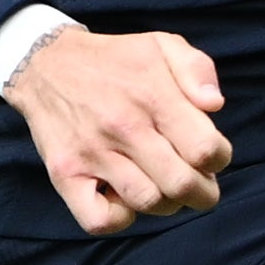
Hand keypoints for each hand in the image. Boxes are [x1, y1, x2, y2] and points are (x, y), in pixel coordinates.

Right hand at [5, 24, 229, 234]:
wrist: (45, 65)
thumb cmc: (114, 61)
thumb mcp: (161, 45)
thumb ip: (197, 69)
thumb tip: (214, 105)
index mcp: (152, 95)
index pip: (205, 149)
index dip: (219, 158)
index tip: (211, 155)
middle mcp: (123, 127)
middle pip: (181, 184)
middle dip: (203, 192)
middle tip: (200, 185)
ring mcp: (92, 153)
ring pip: (147, 202)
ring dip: (166, 203)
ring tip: (164, 186)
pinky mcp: (65, 174)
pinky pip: (99, 219)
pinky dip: (120, 218)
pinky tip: (125, 198)